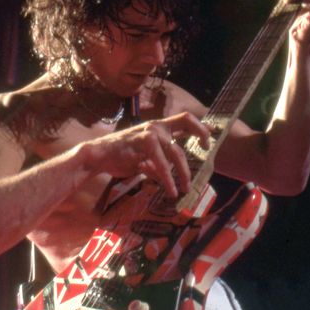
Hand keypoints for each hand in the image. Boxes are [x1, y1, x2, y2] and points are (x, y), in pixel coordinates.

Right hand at [80, 112, 210, 197]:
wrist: (99, 156)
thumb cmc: (121, 156)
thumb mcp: (145, 160)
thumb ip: (159, 164)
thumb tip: (170, 178)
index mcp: (158, 127)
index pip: (183, 120)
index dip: (199, 125)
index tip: (210, 134)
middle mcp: (156, 126)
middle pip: (186, 124)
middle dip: (201, 136)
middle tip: (207, 152)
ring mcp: (150, 133)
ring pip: (176, 151)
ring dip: (184, 172)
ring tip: (185, 188)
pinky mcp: (143, 144)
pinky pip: (161, 164)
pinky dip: (168, 179)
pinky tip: (171, 190)